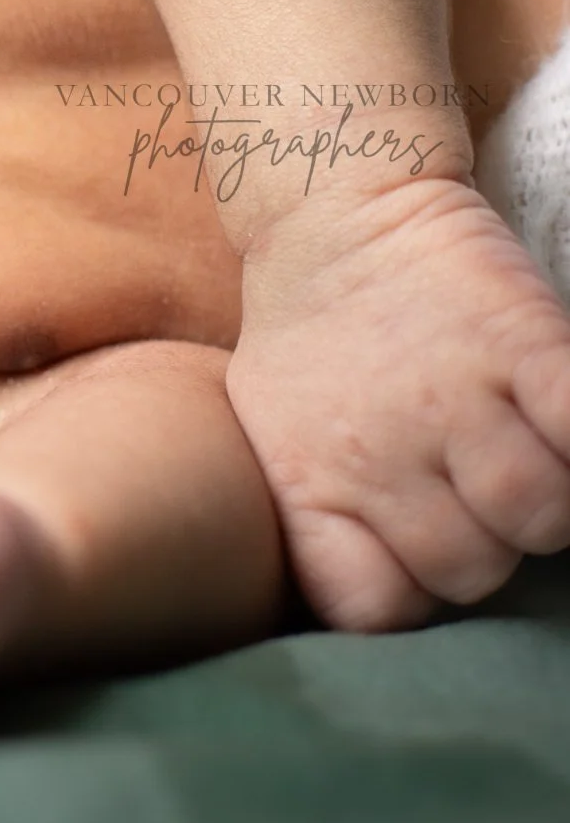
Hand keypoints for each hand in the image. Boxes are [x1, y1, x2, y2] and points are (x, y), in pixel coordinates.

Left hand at [228, 176, 569, 629]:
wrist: (332, 214)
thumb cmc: (316, 344)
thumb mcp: (281, 437)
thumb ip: (326, 524)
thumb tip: (391, 604)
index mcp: (311, 484)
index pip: (373, 609)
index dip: (412, 593)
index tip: (419, 552)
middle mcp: (377, 449)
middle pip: (471, 569)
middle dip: (489, 545)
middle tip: (478, 488)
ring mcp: (452, 396)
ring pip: (537, 514)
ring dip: (550, 502)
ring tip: (529, 454)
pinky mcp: (521, 340)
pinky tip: (560, 425)